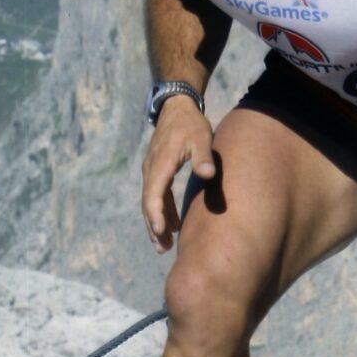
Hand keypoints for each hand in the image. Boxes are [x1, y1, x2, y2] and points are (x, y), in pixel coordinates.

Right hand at [141, 96, 214, 251]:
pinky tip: (171, 226)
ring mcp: (152, 170)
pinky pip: (157, 196)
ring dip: (156, 223)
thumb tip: (208, 174)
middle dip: (154, 227)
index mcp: (161, 163)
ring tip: (164, 245)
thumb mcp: (201, 137)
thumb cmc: (190, 124)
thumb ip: (203, 157)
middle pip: (148, 203)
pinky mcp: (157, 171)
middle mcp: (151, 169)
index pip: (153, 193)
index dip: (156, 214)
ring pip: (151, 202)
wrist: (177, 108)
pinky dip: (162, 211)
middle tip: (163, 248)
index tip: (160, 231)